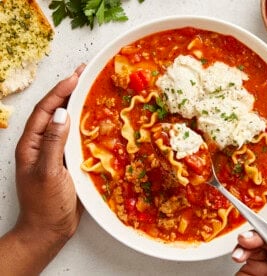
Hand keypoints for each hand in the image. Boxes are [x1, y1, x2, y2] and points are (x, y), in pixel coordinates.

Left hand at [0, 65, 84, 274]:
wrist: (49, 229)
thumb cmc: (45, 204)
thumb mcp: (48, 173)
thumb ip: (53, 143)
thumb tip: (61, 112)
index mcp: (31, 144)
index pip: (44, 110)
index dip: (60, 91)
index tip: (76, 76)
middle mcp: (41, 144)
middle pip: (54, 111)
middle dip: (68, 91)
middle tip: (85, 74)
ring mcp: (54, 151)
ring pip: (65, 122)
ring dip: (77, 104)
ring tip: (90, 89)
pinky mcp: (67, 160)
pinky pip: (75, 136)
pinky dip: (84, 123)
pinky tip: (94, 118)